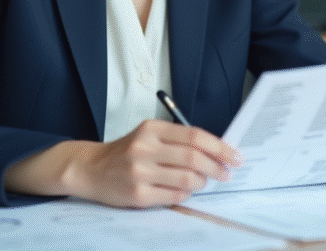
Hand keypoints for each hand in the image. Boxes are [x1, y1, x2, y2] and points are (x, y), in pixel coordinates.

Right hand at [82, 119, 242, 207]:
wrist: (91, 168)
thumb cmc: (126, 151)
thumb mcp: (149, 135)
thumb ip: (177, 140)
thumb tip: (216, 151)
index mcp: (151, 129)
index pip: (194, 136)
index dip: (219, 147)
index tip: (235, 156)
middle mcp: (144, 148)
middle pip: (193, 157)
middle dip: (217, 167)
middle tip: (227, 173)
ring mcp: (140, 172)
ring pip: (186, 179)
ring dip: (202, 182)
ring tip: (203, 182)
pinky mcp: (137, 194)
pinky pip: (173, 196)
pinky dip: (186, 195)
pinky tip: (185, 191)